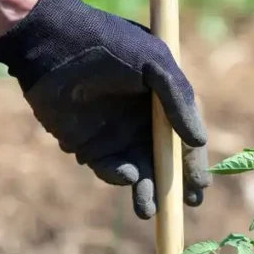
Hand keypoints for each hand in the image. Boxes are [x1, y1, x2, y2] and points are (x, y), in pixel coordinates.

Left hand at [0, 0, 210, 219]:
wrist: (53, 44)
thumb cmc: (108, 44)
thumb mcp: (155, 63)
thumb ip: (179, 100)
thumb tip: (199, 141)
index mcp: (163, 101)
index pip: (184, 139)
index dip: (193, 163)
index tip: (200, 186)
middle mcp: (142, 121)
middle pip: (165, 163)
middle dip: (174, 187)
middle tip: (185, 206)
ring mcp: (116, 135)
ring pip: (140, 172)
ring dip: (147, 192)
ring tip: (148, 210)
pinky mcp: (89, 146)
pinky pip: (109, 169)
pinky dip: (118, 177)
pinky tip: (126, 175)